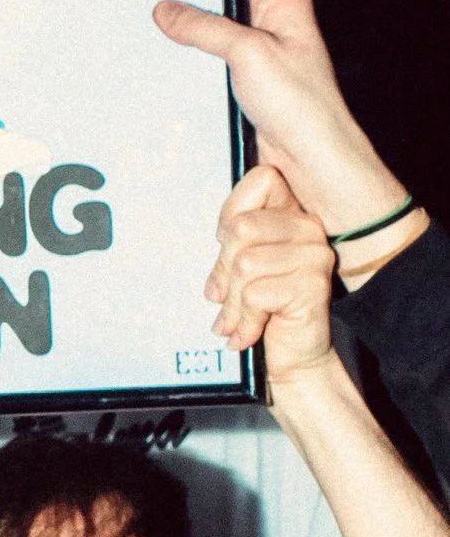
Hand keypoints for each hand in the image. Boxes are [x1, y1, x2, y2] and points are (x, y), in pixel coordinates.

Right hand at [154, 0, 414, 241]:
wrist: (308, 159)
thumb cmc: (300, 105)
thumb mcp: (248, 52)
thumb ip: (205, 27)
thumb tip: (167, 10)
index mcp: (283, 5)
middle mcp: (270, 26)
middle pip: (218, 5)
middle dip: (188, 9)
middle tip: (154, 8)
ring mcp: (255, 57)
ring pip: (210, 39)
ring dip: (187, 43)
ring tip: (156, 38)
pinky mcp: (242, 85)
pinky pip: (208, 68)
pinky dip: (190, 70)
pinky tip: (167, 70)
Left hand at [208, 162, 334, 382]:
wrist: (295, 357)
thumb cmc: (266, 309)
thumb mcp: (246, 267)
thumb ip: (237, 241)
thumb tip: (221, 232)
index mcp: (294, 215)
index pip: (263, 179)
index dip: (232, 210)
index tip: (224, 241)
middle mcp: (310, 229)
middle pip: (242, 227)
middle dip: (223, 269)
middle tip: (221, 297)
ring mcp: (314, 256)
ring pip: (245, 264)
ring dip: (233, 302)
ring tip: (235, 320)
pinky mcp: (312, 285)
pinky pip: (256, 294)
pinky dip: (244, 319)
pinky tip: (247, 332)